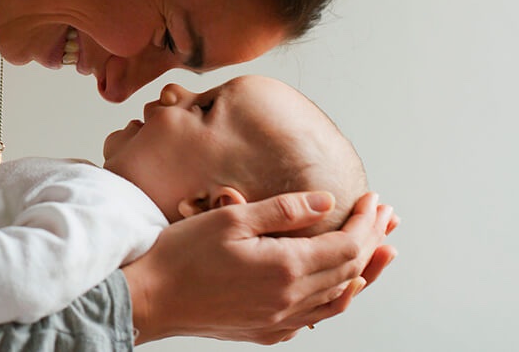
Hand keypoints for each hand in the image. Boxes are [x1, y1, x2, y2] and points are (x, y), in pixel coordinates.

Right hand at [122, 191, 396, 343]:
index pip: (347, 245)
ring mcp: (279, 321)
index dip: (367, 223)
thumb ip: (283, 210)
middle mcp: (290, 300)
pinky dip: (336, 299)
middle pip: (351, 271)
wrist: (148, 298)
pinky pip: (315, 318)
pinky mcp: (265, 331)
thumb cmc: (180, 255)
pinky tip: (339, 288)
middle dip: (372, 241)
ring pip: (339, 299)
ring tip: (380, 253)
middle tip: (385, 218)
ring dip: (363, 272)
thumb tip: (326, 202)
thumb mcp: (231, 219)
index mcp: (285, 268)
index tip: (373, 201)